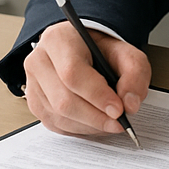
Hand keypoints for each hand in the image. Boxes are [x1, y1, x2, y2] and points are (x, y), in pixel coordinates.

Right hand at [22, 21, 149, 136]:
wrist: (83, 49)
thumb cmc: (101, 50)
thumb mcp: (126, 53)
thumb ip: (134, 74)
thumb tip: (130, 104)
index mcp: (58, 40)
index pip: (72, 73)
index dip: (97, 95)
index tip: (118, 109)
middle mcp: (39, 61)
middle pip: (64, 100)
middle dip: (96, 117)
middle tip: (119, 122)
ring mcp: (33, 84)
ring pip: (60, 116)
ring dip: (90, 125)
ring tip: (110, 121)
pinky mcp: (35, 104)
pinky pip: (57, 125)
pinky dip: (81, 128)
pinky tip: (95, 121)